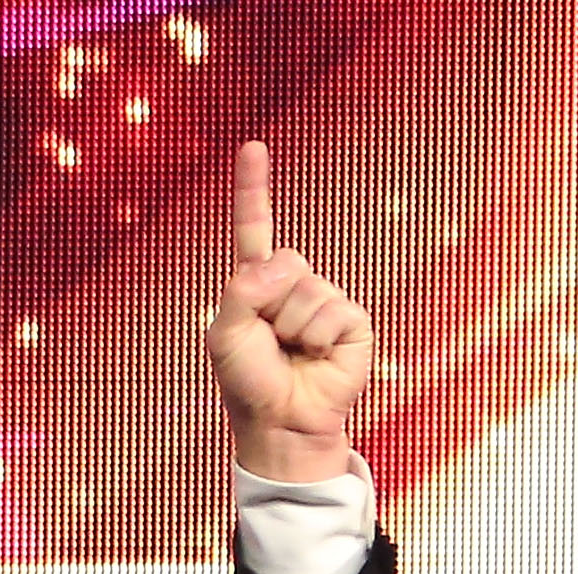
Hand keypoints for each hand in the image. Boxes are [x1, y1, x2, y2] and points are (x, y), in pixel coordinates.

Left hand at [210, 139, 372, 483]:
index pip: (254, 229)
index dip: (254, 189)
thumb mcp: (224, 334)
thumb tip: (281, 262)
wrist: (283, 422)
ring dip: (292, 328)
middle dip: (270, 303)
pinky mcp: (353, 320)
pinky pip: (332, 312)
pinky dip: (318, 338)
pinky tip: (318, 357)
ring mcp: (325, 300)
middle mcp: (292, 285)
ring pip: (307, 291)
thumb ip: (241, 290)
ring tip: (292, 354)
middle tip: (270, 340)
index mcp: (256, 284)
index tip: (254, 146)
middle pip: (285, 261)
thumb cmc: (249, 382)